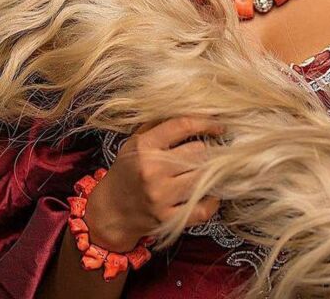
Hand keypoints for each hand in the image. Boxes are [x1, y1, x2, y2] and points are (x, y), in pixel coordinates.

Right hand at [84, 115, 225, 250]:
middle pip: (199, 151)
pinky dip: (212, 201)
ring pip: (204, 177)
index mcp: (144, 147)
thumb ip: (161, 124)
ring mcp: (160, 197)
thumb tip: (195, 109)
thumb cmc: (128, 171)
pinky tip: (210, 193)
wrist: (110, 212)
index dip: (206, 123)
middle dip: (208, 149)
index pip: (183, 126)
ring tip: (211, 169)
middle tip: (211, 151)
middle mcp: (152, 171)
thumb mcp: (136, 141)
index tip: (219, 126)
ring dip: (212, 172)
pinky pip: (203, 209)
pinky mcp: (168, 220)